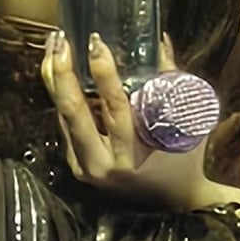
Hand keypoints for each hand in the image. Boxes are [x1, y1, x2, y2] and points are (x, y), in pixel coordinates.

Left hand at [41, 31, 210, 209]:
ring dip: (55, 80)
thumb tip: (160, 41)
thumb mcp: (185, 121)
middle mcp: (102, 164)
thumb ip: (170, 81)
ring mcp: (86, 168)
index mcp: (132, 155)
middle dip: (62, 73)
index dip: (104, 73)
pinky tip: (57, 72)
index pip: (114, 107)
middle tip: (59, 41)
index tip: (96, 43)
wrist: (177, 199)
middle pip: (73, 113)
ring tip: (53, 48)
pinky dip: (62, 98)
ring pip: (63, 117)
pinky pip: (66, 127)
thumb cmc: (186, 159)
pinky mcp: (78, 166)